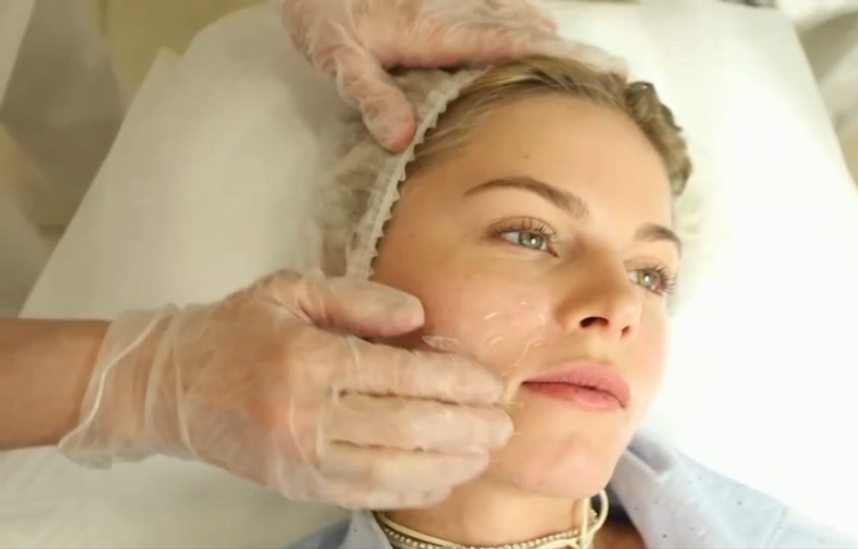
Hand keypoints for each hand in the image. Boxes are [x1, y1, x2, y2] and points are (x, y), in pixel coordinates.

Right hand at [58, 270, 512, 508]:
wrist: (170, 385)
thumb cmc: (238, 329)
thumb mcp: (291, 290)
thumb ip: (358, 298)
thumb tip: (418, 317)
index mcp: (307, 357)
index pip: (399, 374)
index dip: (455, 381)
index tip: (491, 383)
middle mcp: (304, 413)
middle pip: (404, 426)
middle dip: (465, 428)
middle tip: (504, 423)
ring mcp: (299, 457)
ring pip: (390, 469)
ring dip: (448, 464)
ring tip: (486, 453)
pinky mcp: (296, 485)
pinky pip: (365, 494)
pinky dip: (411, 490)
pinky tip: (444, 477)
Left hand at [280, 0, 625, 150]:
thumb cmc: (324, 17)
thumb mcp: (339, 60)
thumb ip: (372, 96)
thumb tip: (402, 139)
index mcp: (438, 31)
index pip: (512, 44)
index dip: (559, 56)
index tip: (603, 68)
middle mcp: (456, 11)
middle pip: (528, 28)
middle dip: (573, 50)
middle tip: (618, 73)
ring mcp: (453, 1)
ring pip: (516, 15)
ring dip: (552, 38)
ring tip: (587, 64)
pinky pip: (497, 8)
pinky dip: (524, 22)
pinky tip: (536, 31)